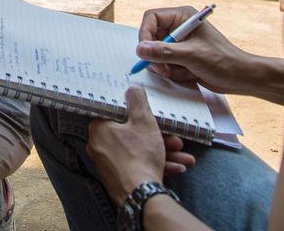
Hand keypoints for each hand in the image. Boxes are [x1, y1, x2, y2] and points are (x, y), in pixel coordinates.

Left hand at [87, 87, 194, 201]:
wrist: (141, 196)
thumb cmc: (140, 156)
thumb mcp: (144, 122)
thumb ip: (138, 102)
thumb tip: (132, 88)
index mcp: (99, 129)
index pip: (117, 114)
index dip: (138, 114)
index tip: (151, 116)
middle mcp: (99, 146)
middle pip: (133, 136)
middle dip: (159, 138)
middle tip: (175, 139)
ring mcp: (108, 165)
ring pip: (139, 153)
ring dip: (163, 153)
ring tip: (184, 157)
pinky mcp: (117, 180)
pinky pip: (138, 167)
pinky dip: (156, 166)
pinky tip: (177, 168)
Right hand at [135, 6, 265, 95]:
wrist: (240, 77)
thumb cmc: (223, 60)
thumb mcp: (192, 55)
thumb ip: (164, 52)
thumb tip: (141, 49)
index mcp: (182, 16)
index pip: (152, 18)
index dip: (144, 34)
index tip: (144, 51)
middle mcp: (178, 27)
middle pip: (151, 37)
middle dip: (155, 55)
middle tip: (162, 67)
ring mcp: (180, 43)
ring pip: (156, 53)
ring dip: (164, 65)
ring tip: (178, 72)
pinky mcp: (181, 57)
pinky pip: (164, 63)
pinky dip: (172, 72)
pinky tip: (187, 74)